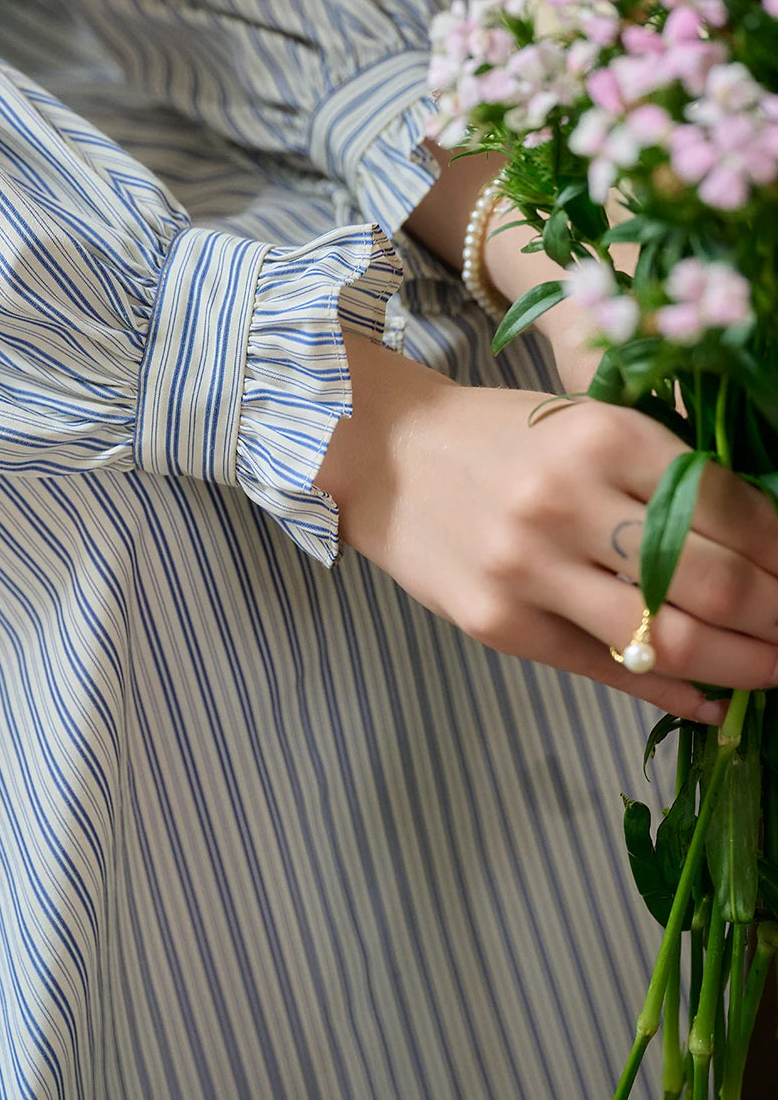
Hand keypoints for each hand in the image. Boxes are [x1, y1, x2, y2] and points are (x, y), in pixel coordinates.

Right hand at [317, 333, 777, 722]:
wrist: (382, 454)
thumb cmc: (495, 435)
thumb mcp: (585, 422)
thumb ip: (661, 477)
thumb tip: (760, 548)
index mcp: (603, 434)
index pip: (731, 507)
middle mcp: (567, 500)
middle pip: (713, 581)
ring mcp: (528, 568)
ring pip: (668, 638)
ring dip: (743, 664)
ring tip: (774, 670)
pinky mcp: (498, 622)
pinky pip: (605, 669)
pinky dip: (671, 692)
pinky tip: (709, 699)